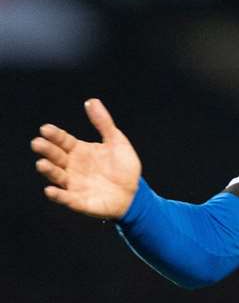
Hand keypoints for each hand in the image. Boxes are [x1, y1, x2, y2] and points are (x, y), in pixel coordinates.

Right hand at [31, 99, 140, 219]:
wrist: (135, 194)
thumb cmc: (124, 167)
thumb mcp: (117, 142)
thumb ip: (104, 123)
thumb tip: (92, 101)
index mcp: (79, 150)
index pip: (62, 140)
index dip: (54, 135)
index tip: (45, 129)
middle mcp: (72, 166)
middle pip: (55, 156)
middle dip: (46, 150)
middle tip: (38, 143)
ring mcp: (74, 184)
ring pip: (57, 176)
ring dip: (49, 170)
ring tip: (42, 164)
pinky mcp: (80, 201)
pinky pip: (67, 199)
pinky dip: (58, 196)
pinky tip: (50, 190)